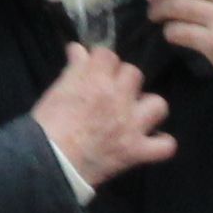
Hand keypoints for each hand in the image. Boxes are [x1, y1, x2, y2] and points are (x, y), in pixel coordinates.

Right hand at [34, 42, 177, 186]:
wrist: (48, 163)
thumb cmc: (47, 126)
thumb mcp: (57, 91)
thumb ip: (74, 69)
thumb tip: (79, 49)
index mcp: (95, 80)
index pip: (109, 55)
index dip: (102, 64)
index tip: (96, 73)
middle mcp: (118, 98)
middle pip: (134, 74)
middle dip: (123, 82)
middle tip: (112, 96)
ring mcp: (131, 125)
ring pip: (158, 104)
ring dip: (148, 109)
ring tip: (135, 117)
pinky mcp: (136, 151)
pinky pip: (165, 145)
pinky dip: (160, 144)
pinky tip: (150, 143)